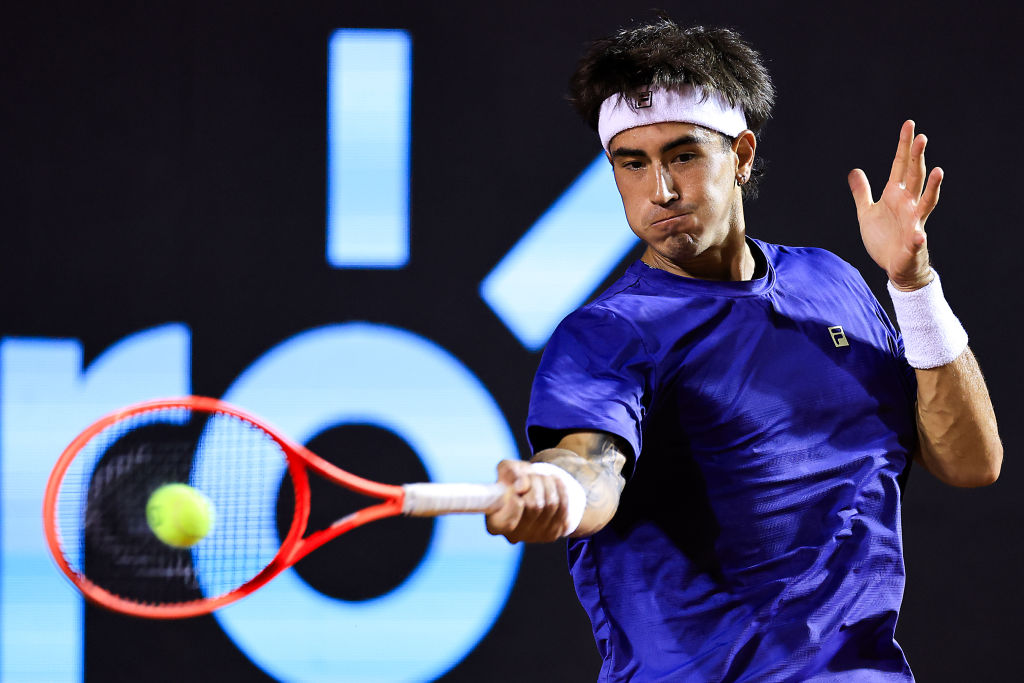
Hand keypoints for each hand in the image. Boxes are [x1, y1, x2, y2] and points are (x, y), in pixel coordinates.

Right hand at [485, 459, 569, 542]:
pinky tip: (554, 481)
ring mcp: (534, 537)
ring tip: (542, 477)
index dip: (513, 506)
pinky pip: (563, 508)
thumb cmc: (514, 479)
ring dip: (548, 483)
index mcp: (495, 523)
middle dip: (535, 482)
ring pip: (550, 504)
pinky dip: (560, 489)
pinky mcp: (552, 534)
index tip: (519, 489)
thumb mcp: (507, 469)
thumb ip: (509, 472)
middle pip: (533, 505)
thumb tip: (522, 486)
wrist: (531, 489)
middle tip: (532, 475)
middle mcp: (513, 535)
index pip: (504, 523)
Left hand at [848, 120, 942, 289]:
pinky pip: (917, 240)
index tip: (909, 124)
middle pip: (915, 177)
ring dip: (931, 187)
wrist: (894, 266)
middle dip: (918, 158)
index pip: (901, 165)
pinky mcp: (912, 244)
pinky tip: (919, 235)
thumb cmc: (884, 237)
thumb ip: (862, 192)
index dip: (904, 146)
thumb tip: (854, 171)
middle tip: (922, 137)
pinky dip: (918, 238)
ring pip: (926, 202)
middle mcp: (908, 204)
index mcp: (896, 195)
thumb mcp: (867, 212)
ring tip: (937, 171)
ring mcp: (913, 223)